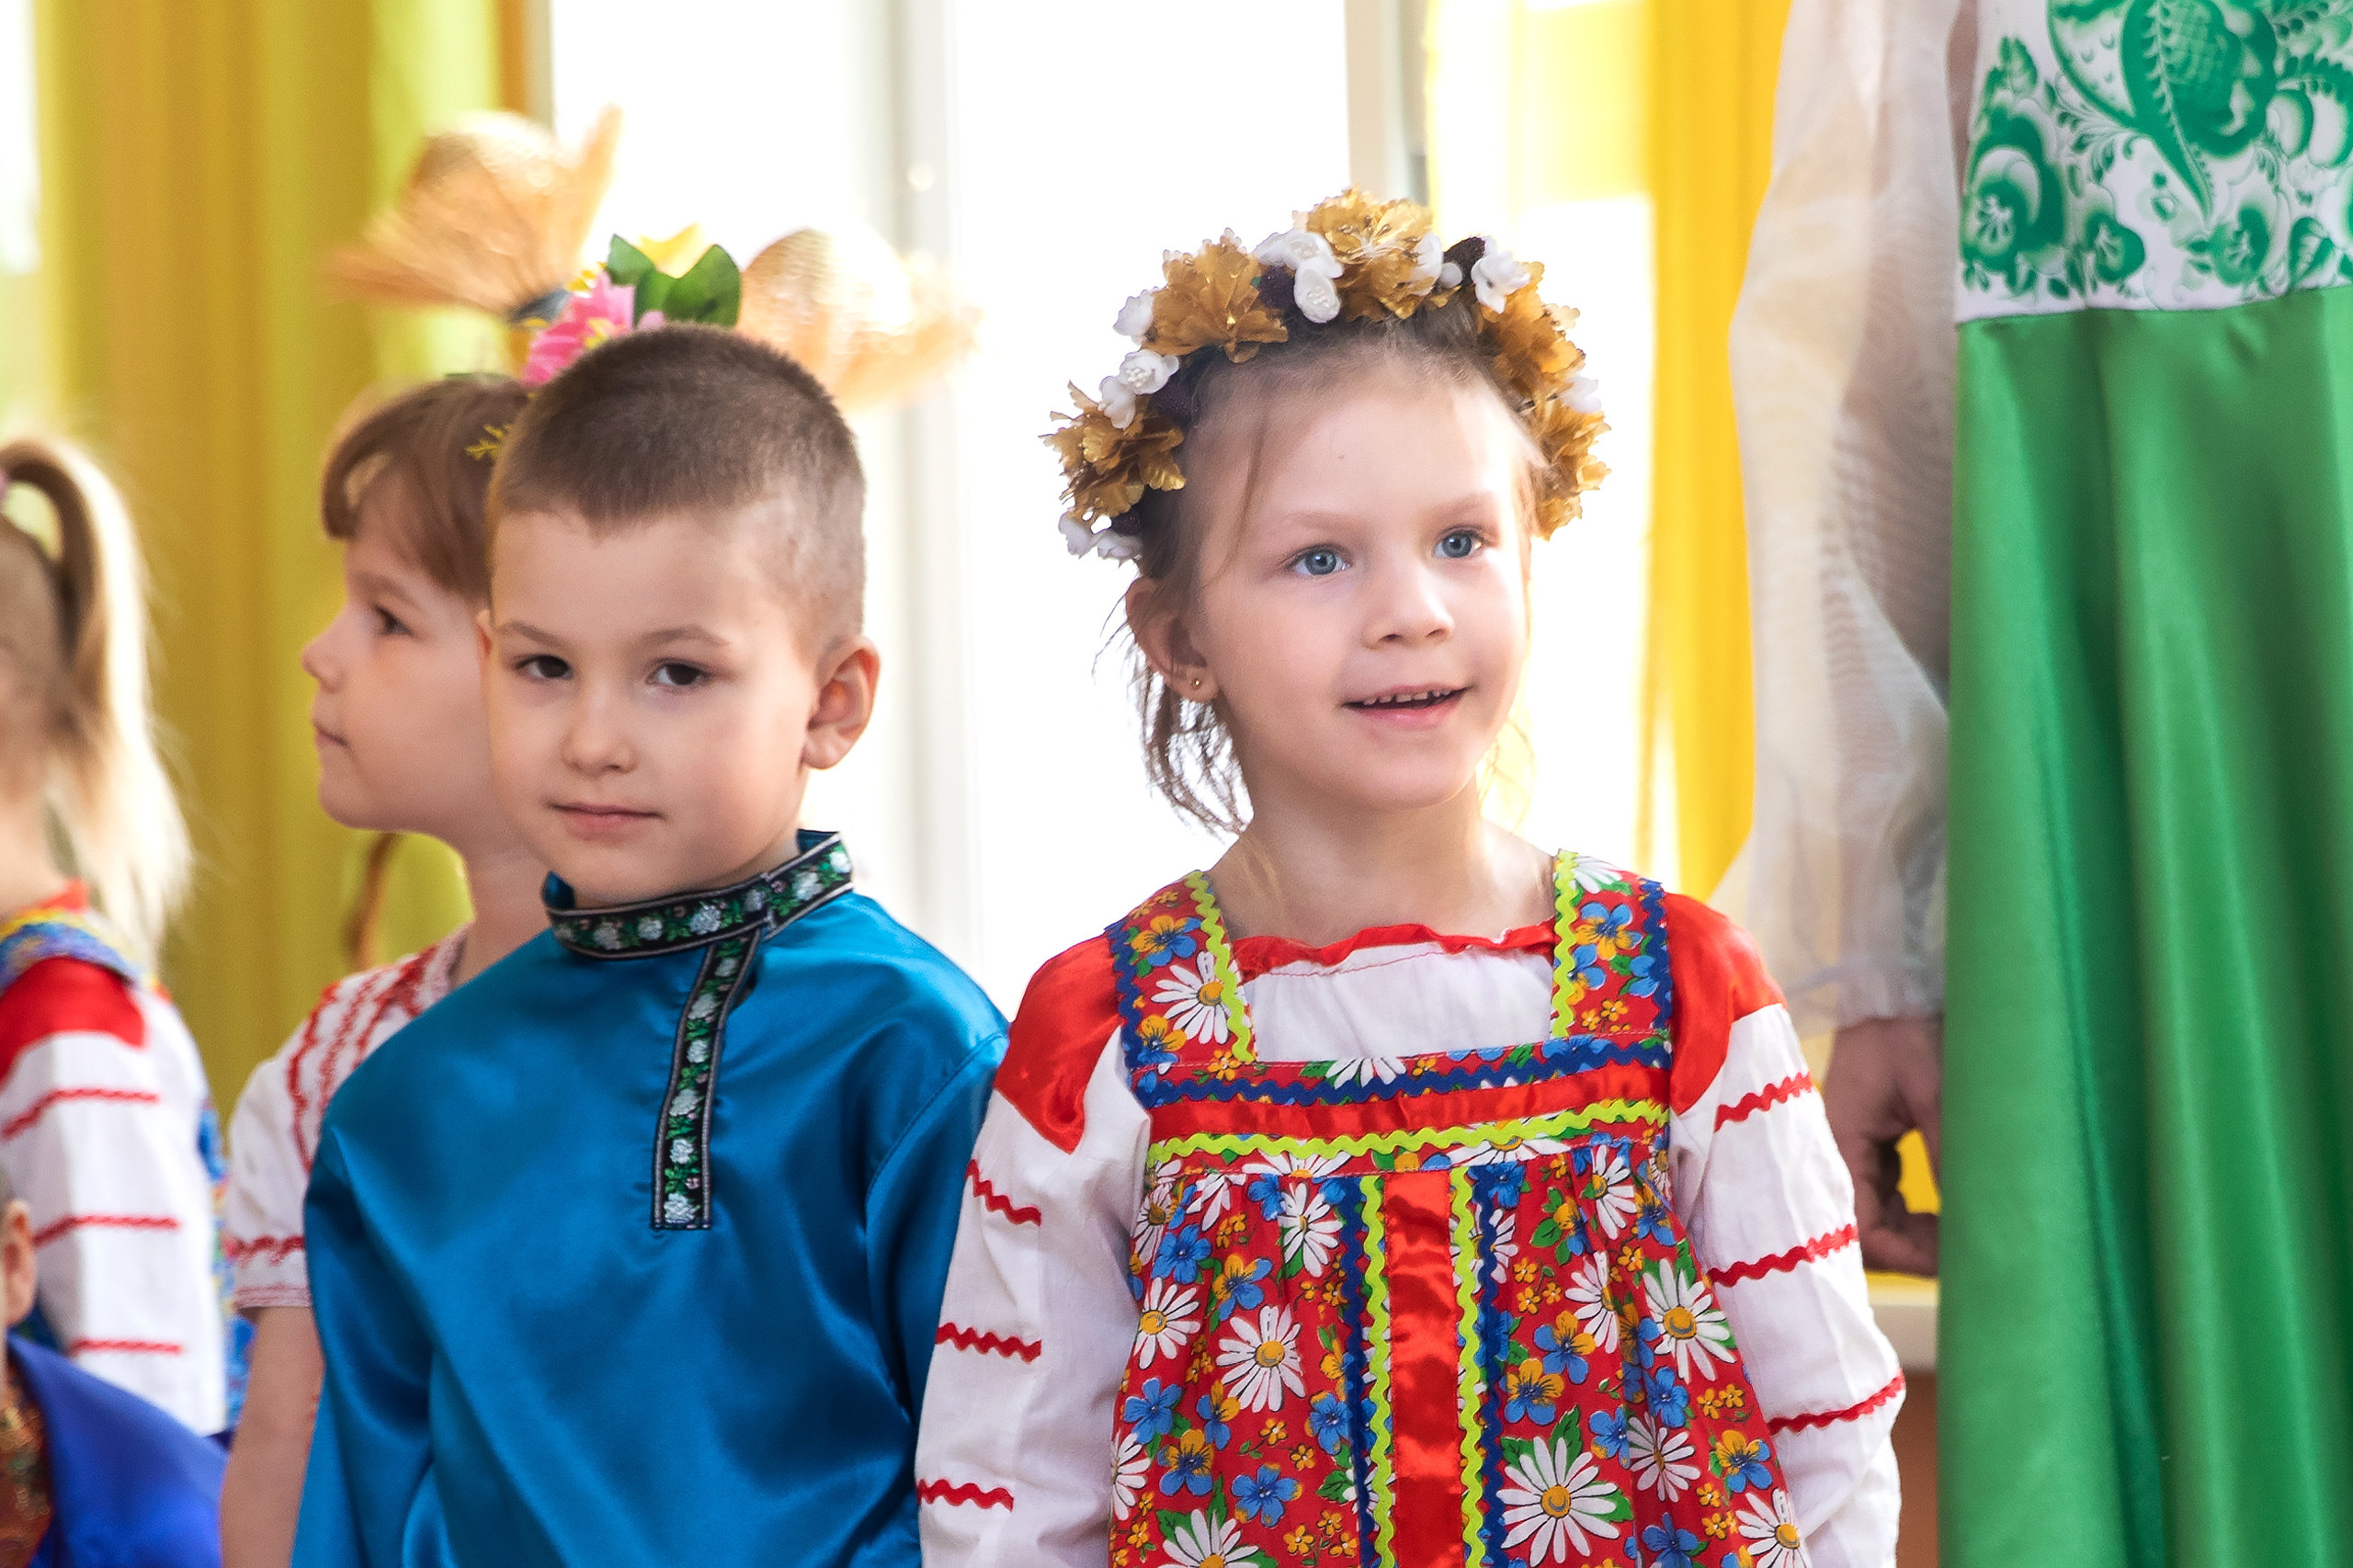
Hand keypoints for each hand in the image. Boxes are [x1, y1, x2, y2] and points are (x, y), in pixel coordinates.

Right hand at [1823, 1014, 1940, 1275]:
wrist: (1890, 989)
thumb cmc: (1906, 1029)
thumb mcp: (1933, 1088)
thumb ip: (1945, 1151)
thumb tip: (1968, 1215)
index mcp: (1840, 1141)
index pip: (1860, 1227)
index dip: (1905, 1254)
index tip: (1953, 1259)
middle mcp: (1837, 1151)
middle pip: (1861, 1228)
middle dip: (1910, 1248)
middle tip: (1963, 1251)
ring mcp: (1850, 1146)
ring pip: (1871, 1214)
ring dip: (1910, 1231)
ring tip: (1957, 1232)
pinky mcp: (1866, 1141)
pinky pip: (1880, 1193)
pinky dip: (1908, 1209)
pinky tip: (1939, 1206)